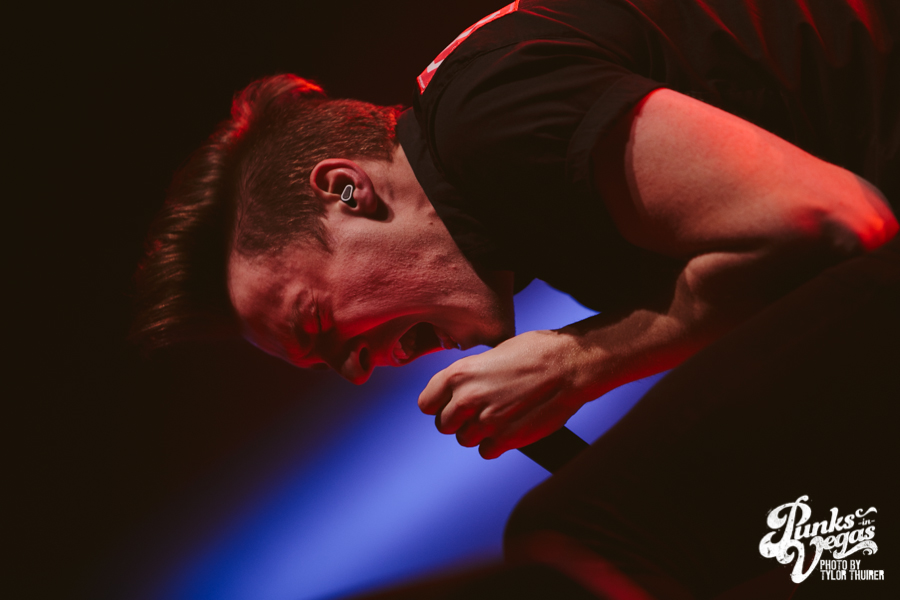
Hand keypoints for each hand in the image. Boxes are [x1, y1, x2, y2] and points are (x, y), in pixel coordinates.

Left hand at [418, 329, 593, 458]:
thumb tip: (460, 392)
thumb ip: (470, 377)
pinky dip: (496, 444)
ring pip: (465, 439)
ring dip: (478, 432)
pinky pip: (486, 451)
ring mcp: (486, 421)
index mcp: (459, 374)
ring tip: (498, 416)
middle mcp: (467, 399)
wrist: (569, 365)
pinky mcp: (507, 439)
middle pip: (444, 425)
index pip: (426, 403)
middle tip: (478, 411)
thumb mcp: (491, 355)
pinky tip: (509, 427)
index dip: (439, 404)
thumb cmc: (535, 353)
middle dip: (459, 420)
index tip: (450, 404)